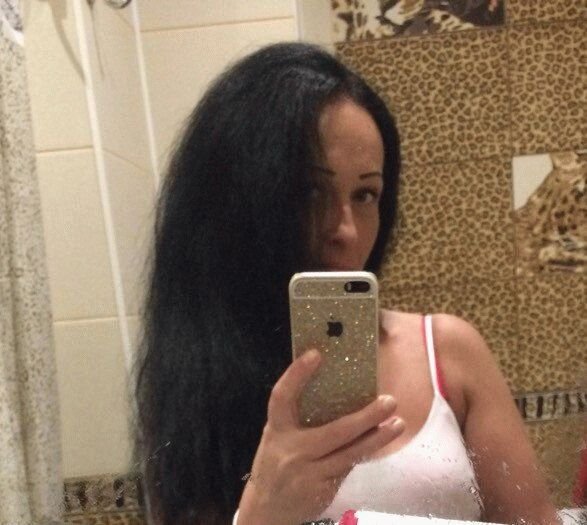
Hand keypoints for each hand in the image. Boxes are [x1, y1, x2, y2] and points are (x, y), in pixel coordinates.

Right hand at [237, 349, 404, 524]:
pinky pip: (348, 466)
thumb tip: (334, 390)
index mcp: (277, 430)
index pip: (282, 397)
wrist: (266, 510)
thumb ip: (297, 419)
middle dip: (365, 417)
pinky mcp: (322, 490)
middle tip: (389, 400)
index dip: (296, 374)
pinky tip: (380, 440)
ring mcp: (308, 473)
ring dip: (377, 438)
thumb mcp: (278, 438)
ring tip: (397, 423)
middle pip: (335, 431)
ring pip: (350, 453)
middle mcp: (291, 451)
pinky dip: (365, 452)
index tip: (315, 354)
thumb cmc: (275, 463)